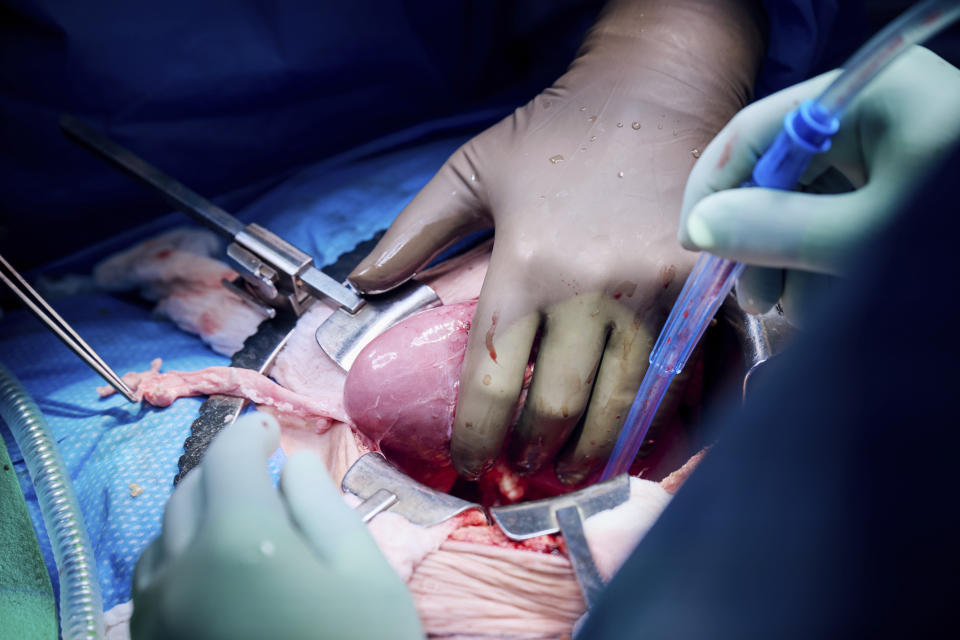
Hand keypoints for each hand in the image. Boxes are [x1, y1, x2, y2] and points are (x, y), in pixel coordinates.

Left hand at [131, 413, 422, 639]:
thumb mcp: (362, 570)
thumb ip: (320, 503)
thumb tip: (288, 464)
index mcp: (239, 539)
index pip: (229, 457)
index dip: (252, 432)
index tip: (273, 430)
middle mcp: (180, 570)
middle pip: (190, 491)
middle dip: (224, 470)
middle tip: (263, 472)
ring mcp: (157, 616)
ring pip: (163, 536)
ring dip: (198, 511)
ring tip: (240, 519)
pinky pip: (152, 583)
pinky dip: (179, 556)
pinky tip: (214, 569)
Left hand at [349, 0, 764, 483]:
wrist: (658, 88)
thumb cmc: (561, 130)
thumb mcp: (474, 167)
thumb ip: (415, 230)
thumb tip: (363, 282)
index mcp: (526, 264)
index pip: (490, 377)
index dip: (475, 433)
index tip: (470, 460)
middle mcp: (590, 290)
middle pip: (555, 404)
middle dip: (533, 450)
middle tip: (523, 466)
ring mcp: (653, 294)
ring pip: (620, 404)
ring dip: (592, 449)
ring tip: (574, 469)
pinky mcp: (701, 292)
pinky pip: (681, 377)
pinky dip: (660, 421)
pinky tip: (642, 442)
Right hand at [679, 46, 959, 324]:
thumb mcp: (866, 239)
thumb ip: (776, 231)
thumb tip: (700, 229)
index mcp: (865, 96)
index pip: (756, 131)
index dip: (714, 188)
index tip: (694, 249)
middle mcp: (874, 113)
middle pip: (780, 172)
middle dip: (760, 239)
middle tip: (756, 302)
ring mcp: (891, 150)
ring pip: (807, 203)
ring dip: (792, 263)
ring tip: (799, 313)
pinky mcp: (903, 187)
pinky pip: (840, 218)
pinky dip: (825, 262)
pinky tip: (830, 303)